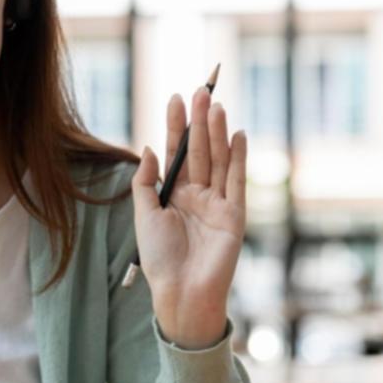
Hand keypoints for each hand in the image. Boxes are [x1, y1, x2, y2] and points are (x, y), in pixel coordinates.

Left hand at [130, 88, 246, 349]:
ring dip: (217, 133)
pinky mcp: (234, 215)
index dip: (175, 126)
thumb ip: (146, 182)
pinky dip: (239, 158)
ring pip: (218, 160)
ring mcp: (217, 203)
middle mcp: (197, 195)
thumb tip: (148, 148)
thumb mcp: (144, 215)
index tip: (174, 97)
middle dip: (198, 121)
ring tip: (215, 105)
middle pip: (199, 151)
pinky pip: (237, 181)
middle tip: (199, 90)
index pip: (176, 153)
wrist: (182, 292)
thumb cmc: (160, 259)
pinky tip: (238, 135)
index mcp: (174, 195)